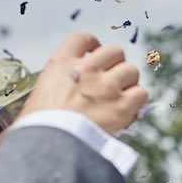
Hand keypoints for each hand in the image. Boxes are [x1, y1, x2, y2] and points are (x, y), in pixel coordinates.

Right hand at [18, 32, 147, 133]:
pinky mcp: (122, 106)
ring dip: (129, 82)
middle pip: (115, 51)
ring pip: (131, 70)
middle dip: (116, 64)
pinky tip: (128, 110)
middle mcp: (86, 69)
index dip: (94, 45)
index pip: (83, 38)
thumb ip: (61, 81)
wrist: (50, 144)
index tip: (95, 55)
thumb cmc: (40, 124)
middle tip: (112, 80)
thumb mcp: (41, 92)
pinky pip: (141, 93)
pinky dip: (138, 101)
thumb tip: (76, 86)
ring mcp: (106, 86)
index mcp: (61, 63)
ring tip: (121, 96)